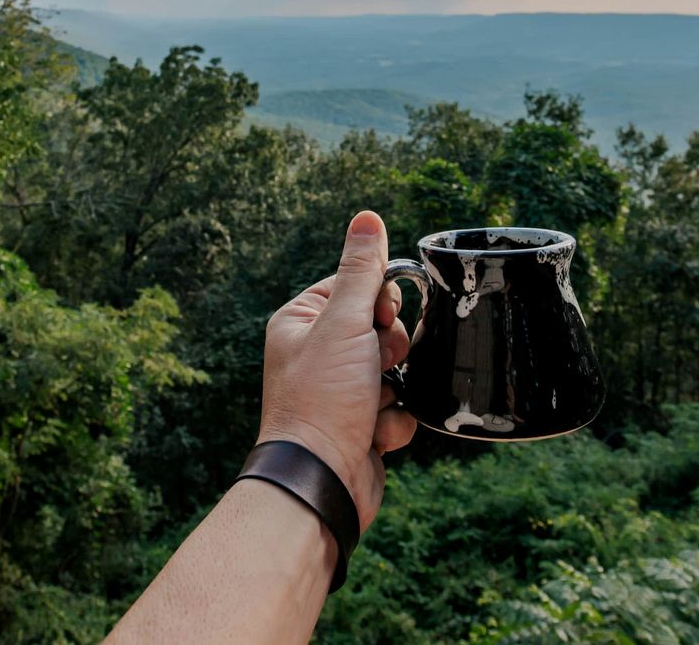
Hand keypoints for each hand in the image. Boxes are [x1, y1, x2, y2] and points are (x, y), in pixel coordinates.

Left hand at [257, 210, 417, 529]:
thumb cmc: (323, 401)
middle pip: (380, 329)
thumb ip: (361, 272)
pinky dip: (393, 421)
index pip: (354, 288)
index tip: (382, 316)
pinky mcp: (359, 425)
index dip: (379, 301)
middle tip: (376, 364)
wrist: (322, 482)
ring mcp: (338, 393)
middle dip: (390, 348)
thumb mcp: (344, 324)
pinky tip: (372, 434)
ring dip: (394, 388)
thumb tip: (367, 218)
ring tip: (372, 405)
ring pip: (394, 370)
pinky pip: (397, 408)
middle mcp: (315, 356)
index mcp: (301, 323)